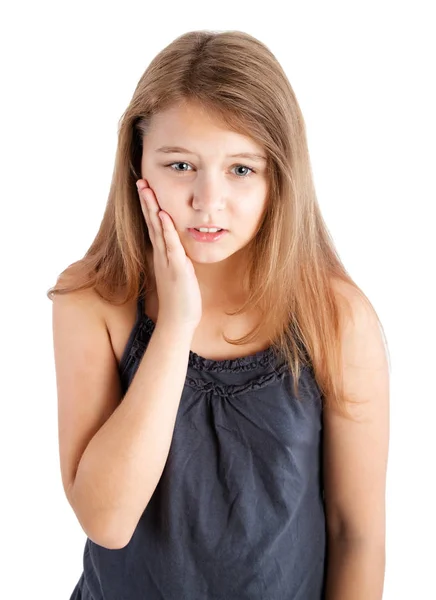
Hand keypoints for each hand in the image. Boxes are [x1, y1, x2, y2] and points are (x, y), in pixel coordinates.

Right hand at [137, 179, 201, 330]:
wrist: (179, 321)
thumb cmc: (180, 299)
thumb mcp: (179, 273)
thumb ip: (176, 259)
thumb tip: (177, 248)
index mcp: (162, 255)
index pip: (154, 226)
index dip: (149, 207)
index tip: (146, 189)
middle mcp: (161, 255)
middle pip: (152, 223)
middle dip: (146, 201)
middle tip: (140, 181)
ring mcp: (167, 261)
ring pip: (158, 230)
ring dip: (152, 209)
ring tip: (146, 190)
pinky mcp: (177, 269)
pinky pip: (171, 246)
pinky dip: (167, 230)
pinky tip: (163, 216)